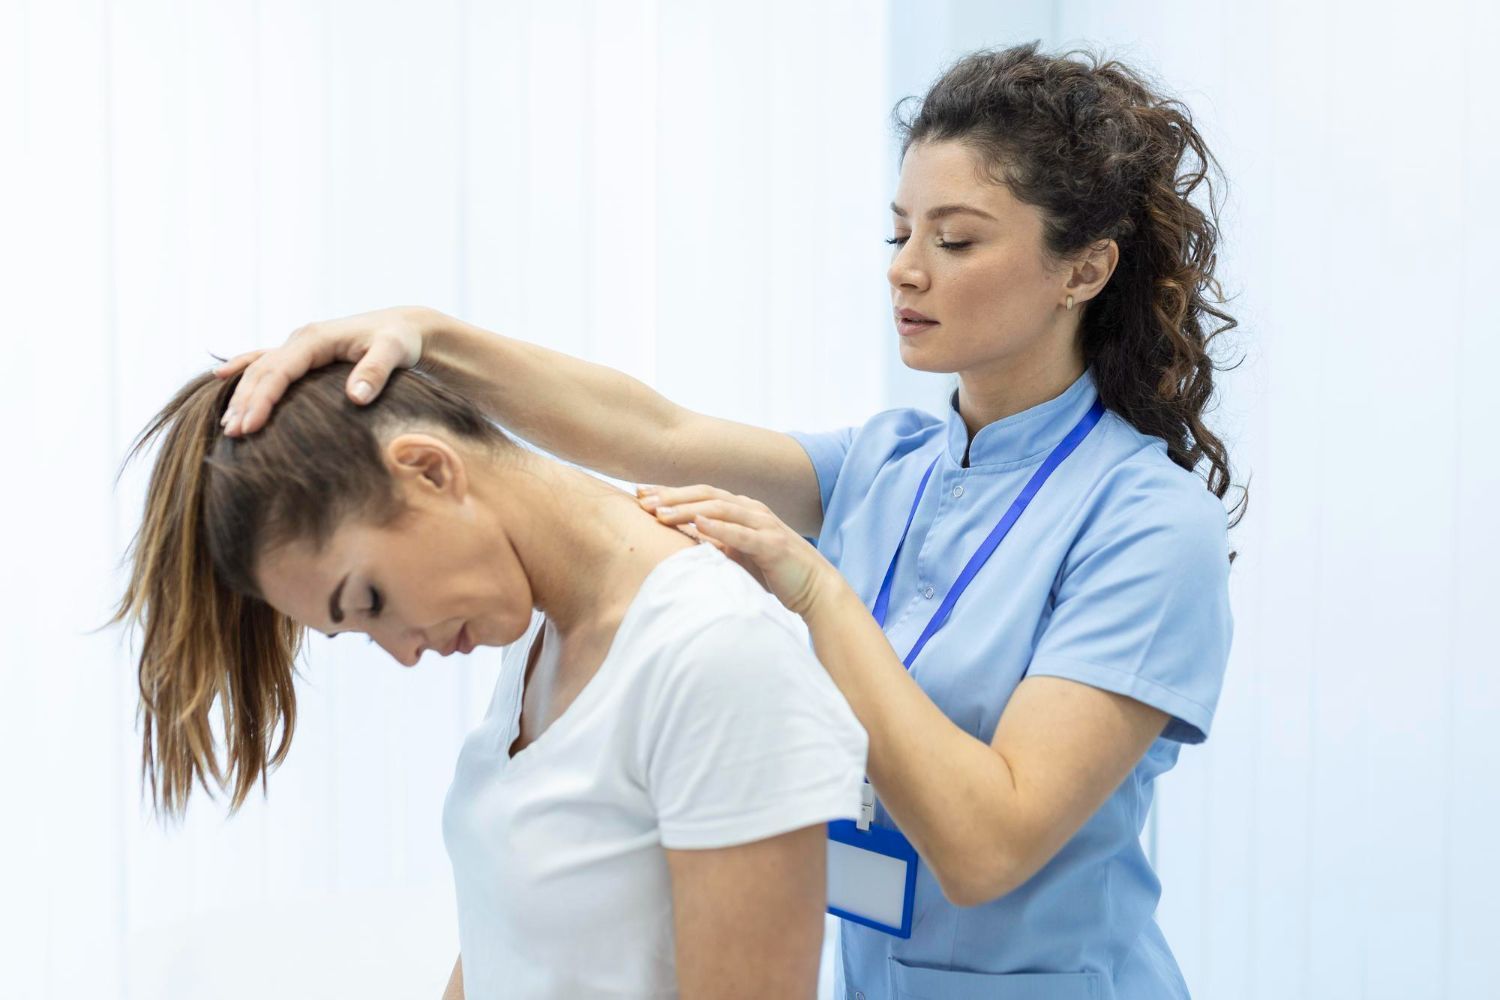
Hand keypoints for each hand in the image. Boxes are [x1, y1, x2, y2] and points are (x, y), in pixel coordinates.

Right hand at [214, 305, 433, 435]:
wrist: (405, 327)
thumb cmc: (400, 340)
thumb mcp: (393, 352)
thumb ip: (375, 372)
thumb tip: (356, 398)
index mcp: (315, 339)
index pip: (279, 371)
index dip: (262, 399)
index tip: (250, 427)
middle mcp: (301, 339)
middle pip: (261, 371)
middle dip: (244, 402)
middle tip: (232, 434)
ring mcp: (300, 345)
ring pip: (259, 368)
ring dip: (241, 394)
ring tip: (228, 424)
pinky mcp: (305, 353)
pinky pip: (266, 361)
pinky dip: (244, 370)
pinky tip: (223, 378)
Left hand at [636, 484, 842, 619]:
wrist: (815, 588)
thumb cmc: (774, 572)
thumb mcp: (738, 554)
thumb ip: (716, 542)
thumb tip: (685, 537)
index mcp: (742, 510)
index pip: (700, 495)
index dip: (670, 492)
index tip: (640, 494)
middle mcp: (752, 510)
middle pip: (705, 495)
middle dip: (672, 496)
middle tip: (641, 499)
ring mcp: (764, 525)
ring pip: (720, 509)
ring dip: (688, 508)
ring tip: (661, 512)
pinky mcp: (772, 544)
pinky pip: (742, 533)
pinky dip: (719, 527)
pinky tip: (699, 524)